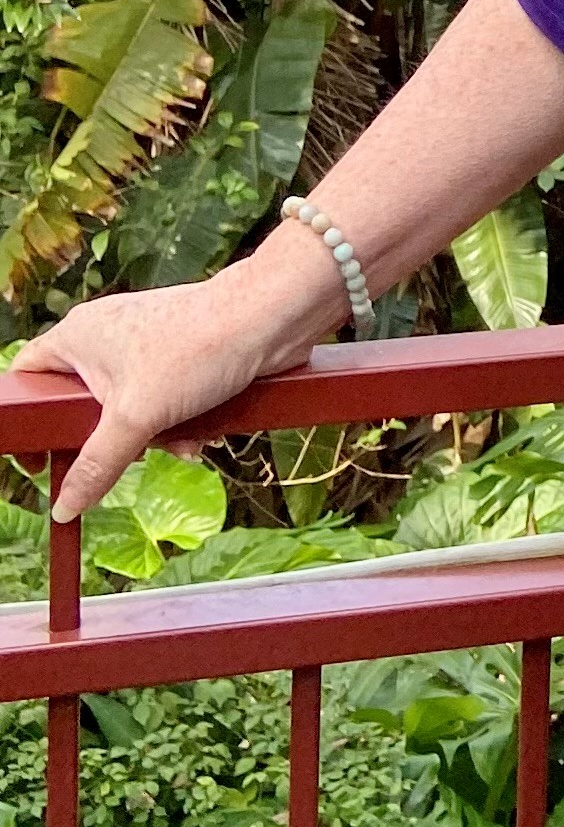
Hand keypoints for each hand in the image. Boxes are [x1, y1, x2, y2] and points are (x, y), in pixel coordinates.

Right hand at [15, 258, 333, 521]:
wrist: (272, 318)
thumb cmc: (196, 349)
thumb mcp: (135, 417)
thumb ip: (96, 465)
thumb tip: (63, 508)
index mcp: (77, 336)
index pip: (28, 376)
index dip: (28, 418)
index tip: (40, 460)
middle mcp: (106, 336)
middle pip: (84, 404)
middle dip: (112, 439)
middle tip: (130, 452)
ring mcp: (146, 346)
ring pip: (130, 410)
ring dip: (156, 436)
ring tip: (183, 441)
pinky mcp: (182, 357)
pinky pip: (165, 402)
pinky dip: (180, 422)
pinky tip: (203, 435)